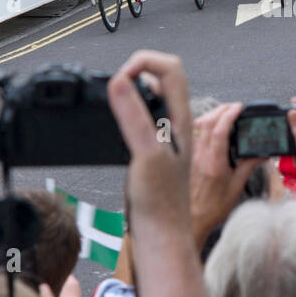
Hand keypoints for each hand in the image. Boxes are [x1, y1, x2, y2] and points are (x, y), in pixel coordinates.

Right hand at [109, 50, 192, 232]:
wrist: (160, 234)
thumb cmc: (161, 203)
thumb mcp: (145, 154)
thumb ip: (134, 117)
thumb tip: (121, 81)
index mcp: (181, 119)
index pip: (170, 67)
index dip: (143, 61)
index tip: (121, 77)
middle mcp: (176, 123)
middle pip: (163, 76)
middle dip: (137, 69)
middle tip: (116, 84)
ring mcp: (164, 135)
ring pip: (152, 96)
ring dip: (132, 89)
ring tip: (114, 97)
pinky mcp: (152, 148)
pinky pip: (142, 116)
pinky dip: (127, 110)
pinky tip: (116, 123)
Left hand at [189, 102, 262, 242]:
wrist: (193, 219)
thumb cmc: (213, 207)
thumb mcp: (237, 186)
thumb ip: (249, 165)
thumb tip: (263, 152)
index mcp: (214, 163)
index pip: (219, 130)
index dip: (230, 114)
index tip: (240, 107)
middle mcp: (200, 156)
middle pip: (206, 122)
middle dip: (221, 109)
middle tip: (234, 107)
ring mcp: (192, 156)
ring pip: (197, 126)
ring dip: (211, 115)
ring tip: (224, 112)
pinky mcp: (188, 158)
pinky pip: (193, 134)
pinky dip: (203, 125)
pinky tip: (211, 126)